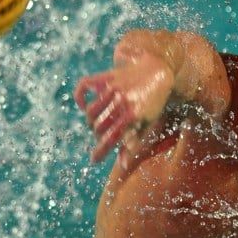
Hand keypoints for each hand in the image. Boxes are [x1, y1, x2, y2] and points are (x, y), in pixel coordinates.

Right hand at [74, 52, 174, 169]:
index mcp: (134, 115)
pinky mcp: (107, 76)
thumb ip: (132, 144)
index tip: (94, 159)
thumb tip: (122, 166)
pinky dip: (79, 98)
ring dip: (91, 121)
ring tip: (97, 123)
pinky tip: (83, 106)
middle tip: (102, 136)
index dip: (100, 151)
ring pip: (90, 111)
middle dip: (98, 136)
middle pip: (97, 126)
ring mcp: (112, 88)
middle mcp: (122, 101)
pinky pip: (83, 86)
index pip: (111, 139)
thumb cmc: (153, 102)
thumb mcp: (146, 123)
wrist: (157, 71)